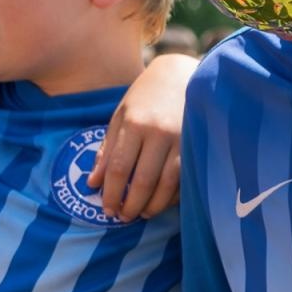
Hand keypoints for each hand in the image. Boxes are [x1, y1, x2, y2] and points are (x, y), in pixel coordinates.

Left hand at [88, 52, 197, 218]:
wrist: (183, 75)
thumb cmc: (146, 97)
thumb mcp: (121, 116)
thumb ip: (107, 149)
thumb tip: (92, 183)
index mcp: (135, 124)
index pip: (118, 168)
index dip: (110, 193)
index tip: (106, 209)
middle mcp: (158, 133)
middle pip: (142, 181)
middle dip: (131, 205)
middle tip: (124, 217)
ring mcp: (182, 140)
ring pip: (166, 185)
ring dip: (153, 205)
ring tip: (143, 213)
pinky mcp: (199, 146)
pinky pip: (185, 180)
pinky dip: (174, 197)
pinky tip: (163, 202)